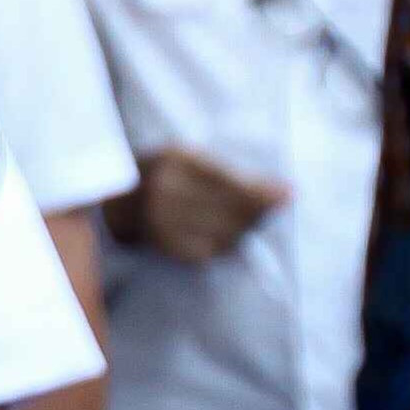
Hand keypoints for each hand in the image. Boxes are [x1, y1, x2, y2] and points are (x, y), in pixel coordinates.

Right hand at [114, 145, 288, 264]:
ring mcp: (163, 220)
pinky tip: (227, 235)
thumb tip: (287, 192)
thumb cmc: (164, 174)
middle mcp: (165, 190)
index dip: (262, 190)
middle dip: (259, 211)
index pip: (229, 180)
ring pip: (227, 232)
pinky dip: (227, 244)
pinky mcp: (168, 246)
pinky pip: (213, 250)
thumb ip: (233, 172)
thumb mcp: (190, 159)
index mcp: (173, 159)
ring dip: (246, 229)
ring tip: (247, 221)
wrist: (118, 206)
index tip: (290, 194)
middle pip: (232, 208)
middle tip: (275, 209)